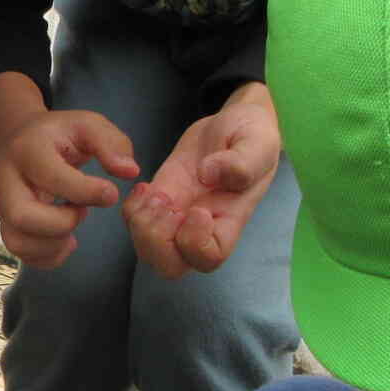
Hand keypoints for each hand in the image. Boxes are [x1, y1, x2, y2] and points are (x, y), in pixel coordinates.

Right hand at [0, 108, 138, 267]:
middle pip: (23, 216)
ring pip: (18, 240)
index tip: (110, 194)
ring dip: (54, 244)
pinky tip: (66, 241)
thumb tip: (130, 172)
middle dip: (62, 223)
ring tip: (73, 227)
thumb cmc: (57, 134)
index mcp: (28, 149)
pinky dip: (48, 256)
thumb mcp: (87, 125)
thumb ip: (112, 144)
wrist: (15, 138)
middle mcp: (6, 179)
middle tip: (82, 211)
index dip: (86, 191)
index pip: (52, 177)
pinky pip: (21, 252)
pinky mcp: (6, 223)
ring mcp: (1, 205)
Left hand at [122, 82, 279, 277]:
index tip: (199, 209)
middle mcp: (199, 229)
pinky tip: (144, 186)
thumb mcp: (258, 144)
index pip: (208, 259)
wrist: (232, 125)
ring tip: (154, 193)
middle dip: (157, 241)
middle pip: (170, 265)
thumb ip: (241, 162)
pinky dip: (131, 208)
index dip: (195, 243)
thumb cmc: (252, 137)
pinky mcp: (158, 201)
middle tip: (165, 204)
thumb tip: (209, 174)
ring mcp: (175, 217)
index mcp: (228, 223)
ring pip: (147, 248)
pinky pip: (134, 222)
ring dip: (141, 223)